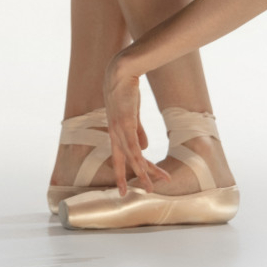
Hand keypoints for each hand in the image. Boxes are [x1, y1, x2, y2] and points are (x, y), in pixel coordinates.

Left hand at [102, 55, 168, 194]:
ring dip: (143, 173)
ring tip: (152, 187)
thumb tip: (145, 148)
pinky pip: (134, 145)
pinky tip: (144, 168)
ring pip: (132, 157)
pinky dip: (139, 158)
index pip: (119, 158)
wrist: (121, 73)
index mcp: (115, 133)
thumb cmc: (126, 92)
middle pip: (126, 161)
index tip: (125, 189)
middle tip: (144, 193)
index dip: (122, 174)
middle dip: (134, 178)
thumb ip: (138, 132)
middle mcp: (115, 134)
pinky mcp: (125, 123)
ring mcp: (119, 129)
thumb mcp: (132, 115)